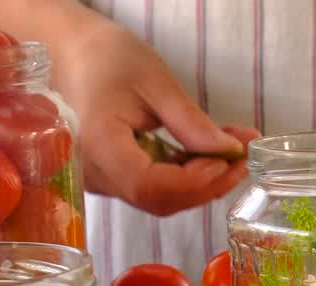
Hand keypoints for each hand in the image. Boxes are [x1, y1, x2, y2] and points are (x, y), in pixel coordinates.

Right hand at [53, 16, 258, 215]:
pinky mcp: (113, 179)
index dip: (193, 181)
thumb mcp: (156, 83)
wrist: (73, 56)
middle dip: (207, 185)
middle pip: (157, 200)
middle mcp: (95, 174)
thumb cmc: (108, 59)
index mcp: (99, 145)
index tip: (227, 160)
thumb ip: (191, 124)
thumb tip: (231, 153)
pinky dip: (186, 177)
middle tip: (243, 158)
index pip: (149, 185)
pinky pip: (153, 189)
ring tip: (233, 153)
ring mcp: (102, 181)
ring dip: (201, 183)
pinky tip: (210, 156)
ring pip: (159, 199)